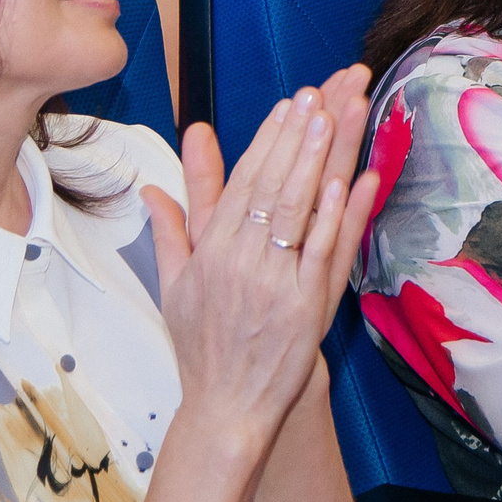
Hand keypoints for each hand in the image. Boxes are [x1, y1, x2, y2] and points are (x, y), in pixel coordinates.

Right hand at [147, 69, 384, 450]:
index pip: (243, 183)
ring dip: (318, 160)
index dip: (267, 140)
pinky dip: (337, 216)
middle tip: (318, 93)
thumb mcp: (175, 284)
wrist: (228, 407)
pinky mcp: (307, 308)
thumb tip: (151, 186)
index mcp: (210, 253)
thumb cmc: (203, 344)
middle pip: (273, 187)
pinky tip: (349, 181)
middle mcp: (241, 264)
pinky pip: (324, 253)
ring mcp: (276, 285)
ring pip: (299, 211)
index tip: (288, 104)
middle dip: (296, 136)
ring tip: (334, 116)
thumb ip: (171, 229)